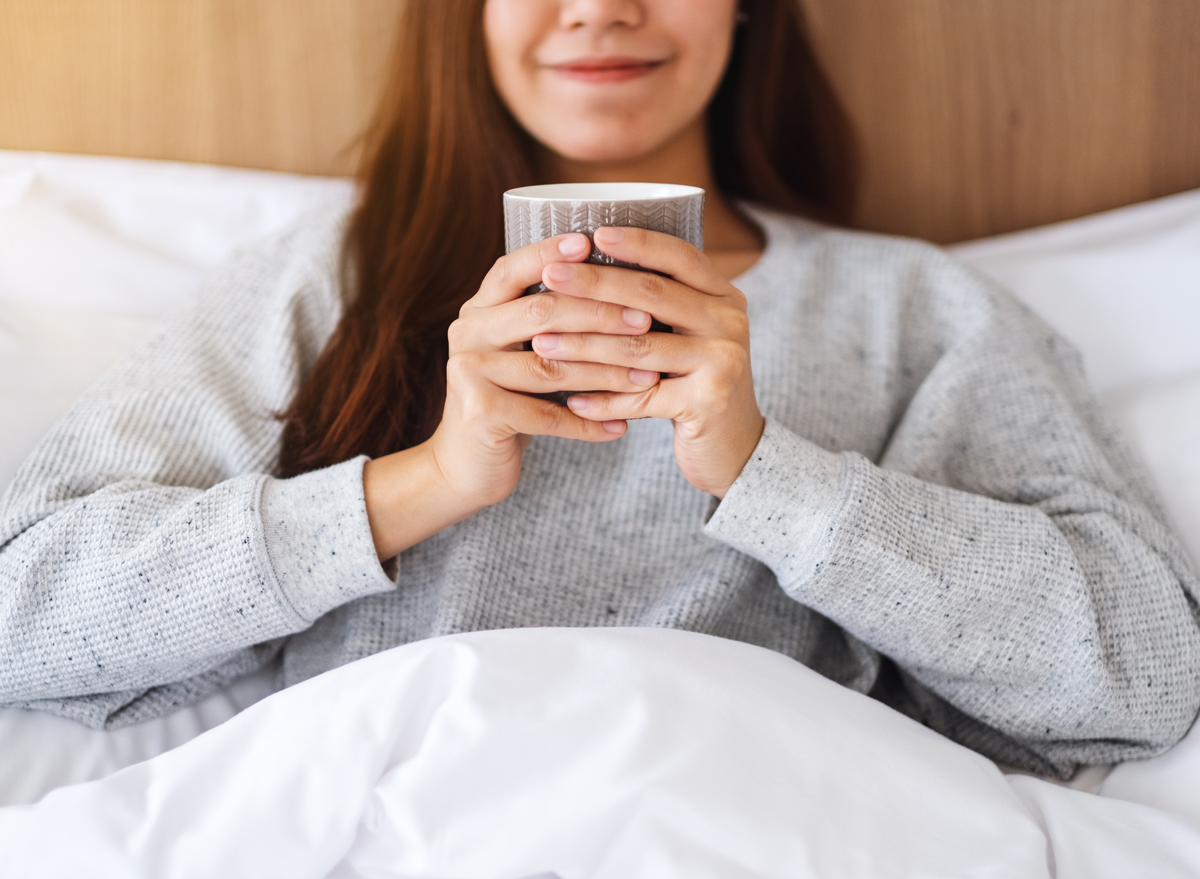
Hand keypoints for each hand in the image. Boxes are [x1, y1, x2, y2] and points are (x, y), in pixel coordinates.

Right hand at [363, 231, 659, 558]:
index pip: (513, 268)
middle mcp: (467, 333)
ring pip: (550, 366)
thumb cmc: (509, 401)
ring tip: (649, 377)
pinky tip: (621, 427)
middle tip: (647, 321)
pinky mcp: (480, 414)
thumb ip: (547, 321)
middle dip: (600, 315)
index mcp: (478, 310)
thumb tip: (618, 281)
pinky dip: (588, 422)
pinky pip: (547, 416)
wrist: (464, 465)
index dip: (550, 253)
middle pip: (541, 313)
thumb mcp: (520, 352)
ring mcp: (469, 373)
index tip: (592, 242)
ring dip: (605, 372)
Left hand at [531, 226, 764, 497]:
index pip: (679, 256)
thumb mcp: (689, 335)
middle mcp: (730, 321)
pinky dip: (603, 400)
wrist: (735, 447)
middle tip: (549, 277)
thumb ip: (659, 304)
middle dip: (595, 284)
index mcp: (723, 296)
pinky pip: (642, 398)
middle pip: (652, 295)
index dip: (637, 242)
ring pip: (639, 347)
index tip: (592, 233)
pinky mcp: (709, 401)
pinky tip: (570, 400)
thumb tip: (588, 266)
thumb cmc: (695, 383)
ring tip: (541, 345)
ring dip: (584, 346)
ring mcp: (723, 361)